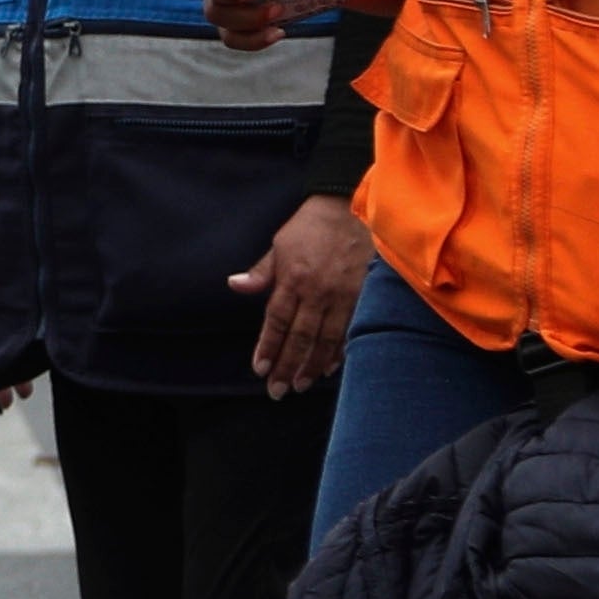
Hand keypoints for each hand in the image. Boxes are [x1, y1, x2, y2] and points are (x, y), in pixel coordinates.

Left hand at [229, 196, 375, 396]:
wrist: (349, 207)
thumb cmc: (309, 227)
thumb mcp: (279, 245)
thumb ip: (260, 272)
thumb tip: (234, 285)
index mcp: (293, 279)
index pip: (276, 321)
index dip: (268, 347)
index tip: (261, 370)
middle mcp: (317, 291)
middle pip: (300, 337)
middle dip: (288, 366)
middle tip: (278, 390)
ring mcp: (342, 295)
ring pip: (326, 339)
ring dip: (312, 366)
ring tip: (301, 385)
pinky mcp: (363, 295)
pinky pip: (350, 330)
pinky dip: (339, 352)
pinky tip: (330, 368)